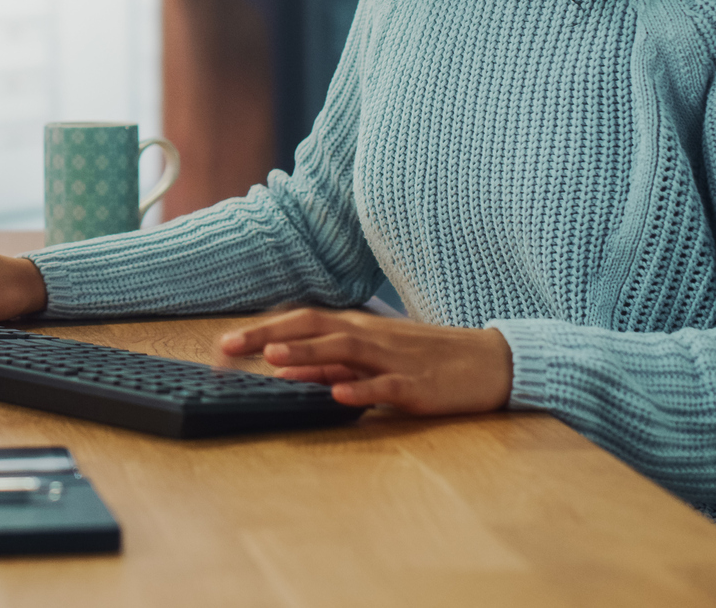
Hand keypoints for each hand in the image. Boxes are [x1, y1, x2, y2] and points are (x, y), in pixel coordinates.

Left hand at [217, 308, 513, 415]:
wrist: (490, 363)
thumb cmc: (425, 360)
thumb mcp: (371, 359)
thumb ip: (328, 364)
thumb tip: (282, 368)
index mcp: (358, 329)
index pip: (302, 320)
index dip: (263, 328)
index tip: (225, 343)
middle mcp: (370, 337)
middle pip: (314, 327)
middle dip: (269, 335)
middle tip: (229, 346)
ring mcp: (394, 359)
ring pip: (345, 351)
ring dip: (308, 353)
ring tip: (273, 358)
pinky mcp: (418, 385)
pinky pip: (387, 386)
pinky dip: (362, 389)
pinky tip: (339, 394)